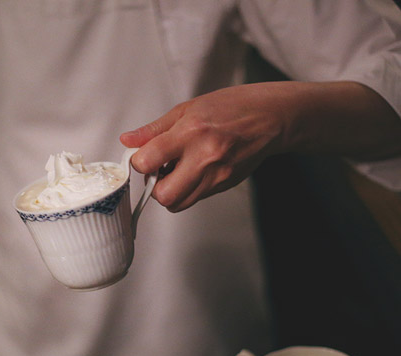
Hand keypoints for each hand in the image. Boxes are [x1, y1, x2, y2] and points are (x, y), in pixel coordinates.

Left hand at [120, 81, 400, 211]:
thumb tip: (128, 141)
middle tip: (160, 170)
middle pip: (164, 196)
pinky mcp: (225, 185)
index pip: (148, 161)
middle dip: (155, 187)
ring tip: (178, 170)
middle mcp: (204, 157)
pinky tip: (194, 170)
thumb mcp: (187, 109)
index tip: (143, 156)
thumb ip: (155, 130)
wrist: (272, 118)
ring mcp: (217, 176)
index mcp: (191, 132)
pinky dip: (188, 189)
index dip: (139, 162)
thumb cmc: (233, 107)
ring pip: (179, 204)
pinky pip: (195, 197)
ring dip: (172, 192)